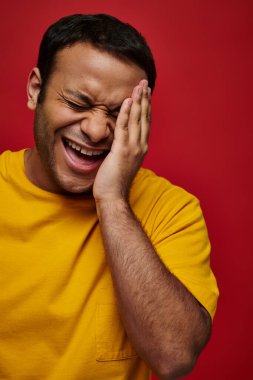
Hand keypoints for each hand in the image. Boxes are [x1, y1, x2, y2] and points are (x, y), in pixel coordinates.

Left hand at [93, 79, 150, 202]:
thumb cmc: (115, 182)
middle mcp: (140, 146)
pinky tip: (127, 100)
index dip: (145, 107)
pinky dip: (126, 113)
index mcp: (141, 148)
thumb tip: (119, 140)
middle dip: (145, 99)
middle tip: (144, 83)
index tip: (145, 94)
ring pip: (137, 120)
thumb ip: (124, 149)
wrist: (113, 197)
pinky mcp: (122, 150)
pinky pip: (124, 127)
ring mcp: (133, 148)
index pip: (144, 123)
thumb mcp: (123, 162)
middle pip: (144, 118)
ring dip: (138, 101)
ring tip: (139, 86)